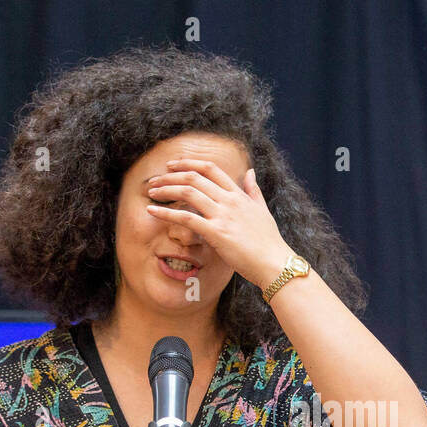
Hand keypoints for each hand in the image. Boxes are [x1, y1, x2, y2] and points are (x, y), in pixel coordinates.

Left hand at [145, 158, 290, 289]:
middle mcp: (229, 201)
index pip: (211, 169)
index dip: (189, 163)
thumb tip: (251, 172)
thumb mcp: (263, 210)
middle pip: (194, 178)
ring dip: (166, 190)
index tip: (173, 165)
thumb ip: (253, 191)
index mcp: (238, 195)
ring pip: (188, 192)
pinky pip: (186, 218)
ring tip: (151, 192)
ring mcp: (223, 215)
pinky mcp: (216, 233)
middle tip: (155, 180)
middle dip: (171, 176)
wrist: (275, 263)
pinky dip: (166, 213)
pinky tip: (152, 212)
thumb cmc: (269, 242)